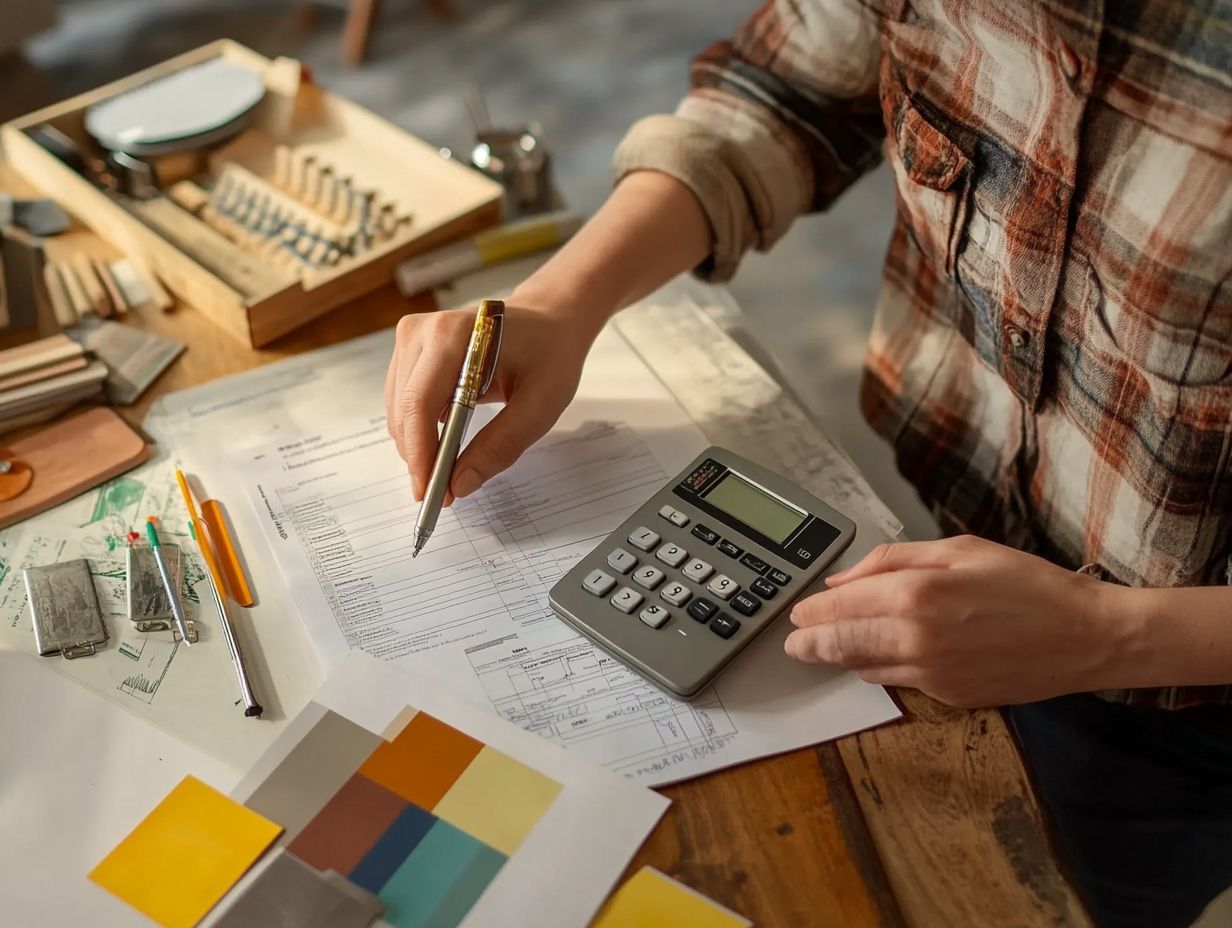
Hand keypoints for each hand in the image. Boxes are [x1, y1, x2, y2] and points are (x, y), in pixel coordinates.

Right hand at [385, 301, 599, 501]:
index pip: (420, 403)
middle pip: (404, 410)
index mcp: (454, 335)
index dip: (420, 454)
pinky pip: (403, 401)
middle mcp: (422, 330)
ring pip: (399, 410)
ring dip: (418, 447)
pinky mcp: (410, 349)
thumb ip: (501, 445)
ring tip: (445, 474)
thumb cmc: (550, 354)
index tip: (430, 493)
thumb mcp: (541, 404)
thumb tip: (459, 484)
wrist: (549, 319)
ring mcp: (411, 336)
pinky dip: (420, 430)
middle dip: (419, 458)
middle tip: (441, 495)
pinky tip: (443, 446)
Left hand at [784, 535, 1132, 706]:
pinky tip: (872, 658)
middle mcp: (915, 637)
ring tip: (822, 648)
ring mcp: (930, 673)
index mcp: (916, 592)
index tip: (797, 611)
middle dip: (809, 643)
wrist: (1085, 637)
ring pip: (862, 667)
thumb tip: (843, 578)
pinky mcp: (947, 696)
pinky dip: (877, 668)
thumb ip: (893, 560)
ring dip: (838, 658)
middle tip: (793, 643)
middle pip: (839, 644)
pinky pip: (896, 681)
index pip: (839, 604)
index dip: (810, 609)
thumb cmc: (1028, 584)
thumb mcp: (959, 549)